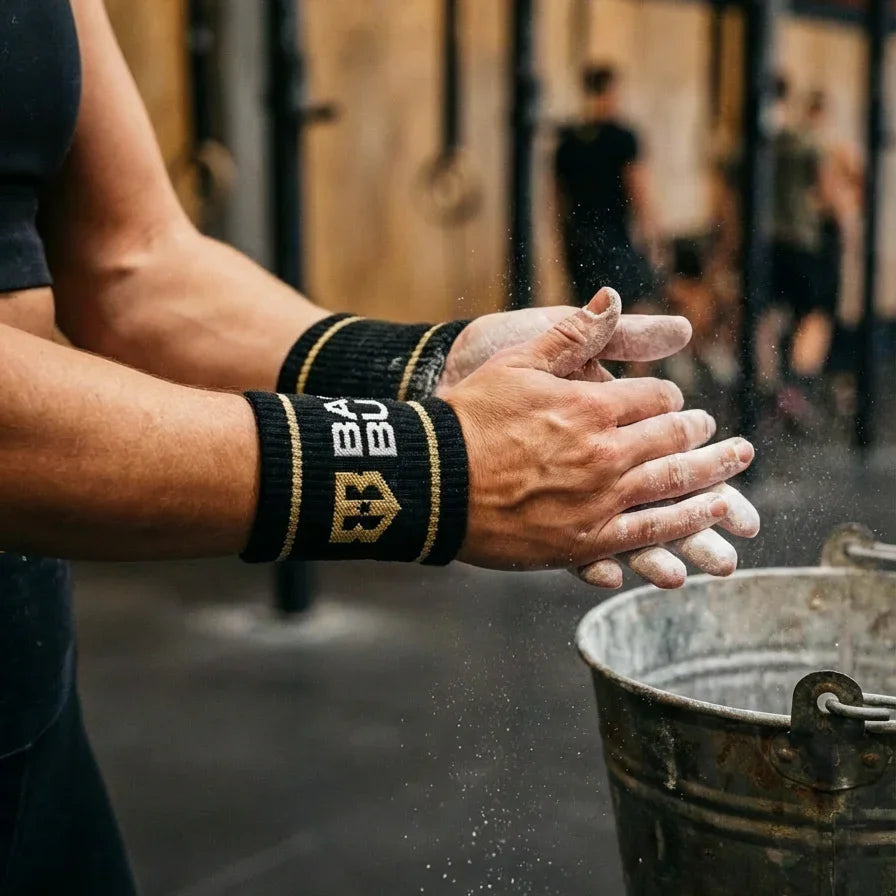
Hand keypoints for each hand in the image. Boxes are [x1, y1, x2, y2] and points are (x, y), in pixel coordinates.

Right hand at [442, 289, 754, 573]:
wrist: (432, 479)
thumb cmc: (469, 415)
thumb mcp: (518, 359)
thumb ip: (573, 332)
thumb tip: (614, 296)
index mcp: (592, 407)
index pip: (655, 400)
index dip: (670, 400)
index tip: (676, 403)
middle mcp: (606, 455)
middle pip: (674, 443)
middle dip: (703, 440)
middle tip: (730, 443)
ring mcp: (598, 502)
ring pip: (672, 492)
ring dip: (712, 486)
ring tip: (738, 487)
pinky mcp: (582, 543)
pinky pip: (641, 539)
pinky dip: (677, 533)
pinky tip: (699, 533)